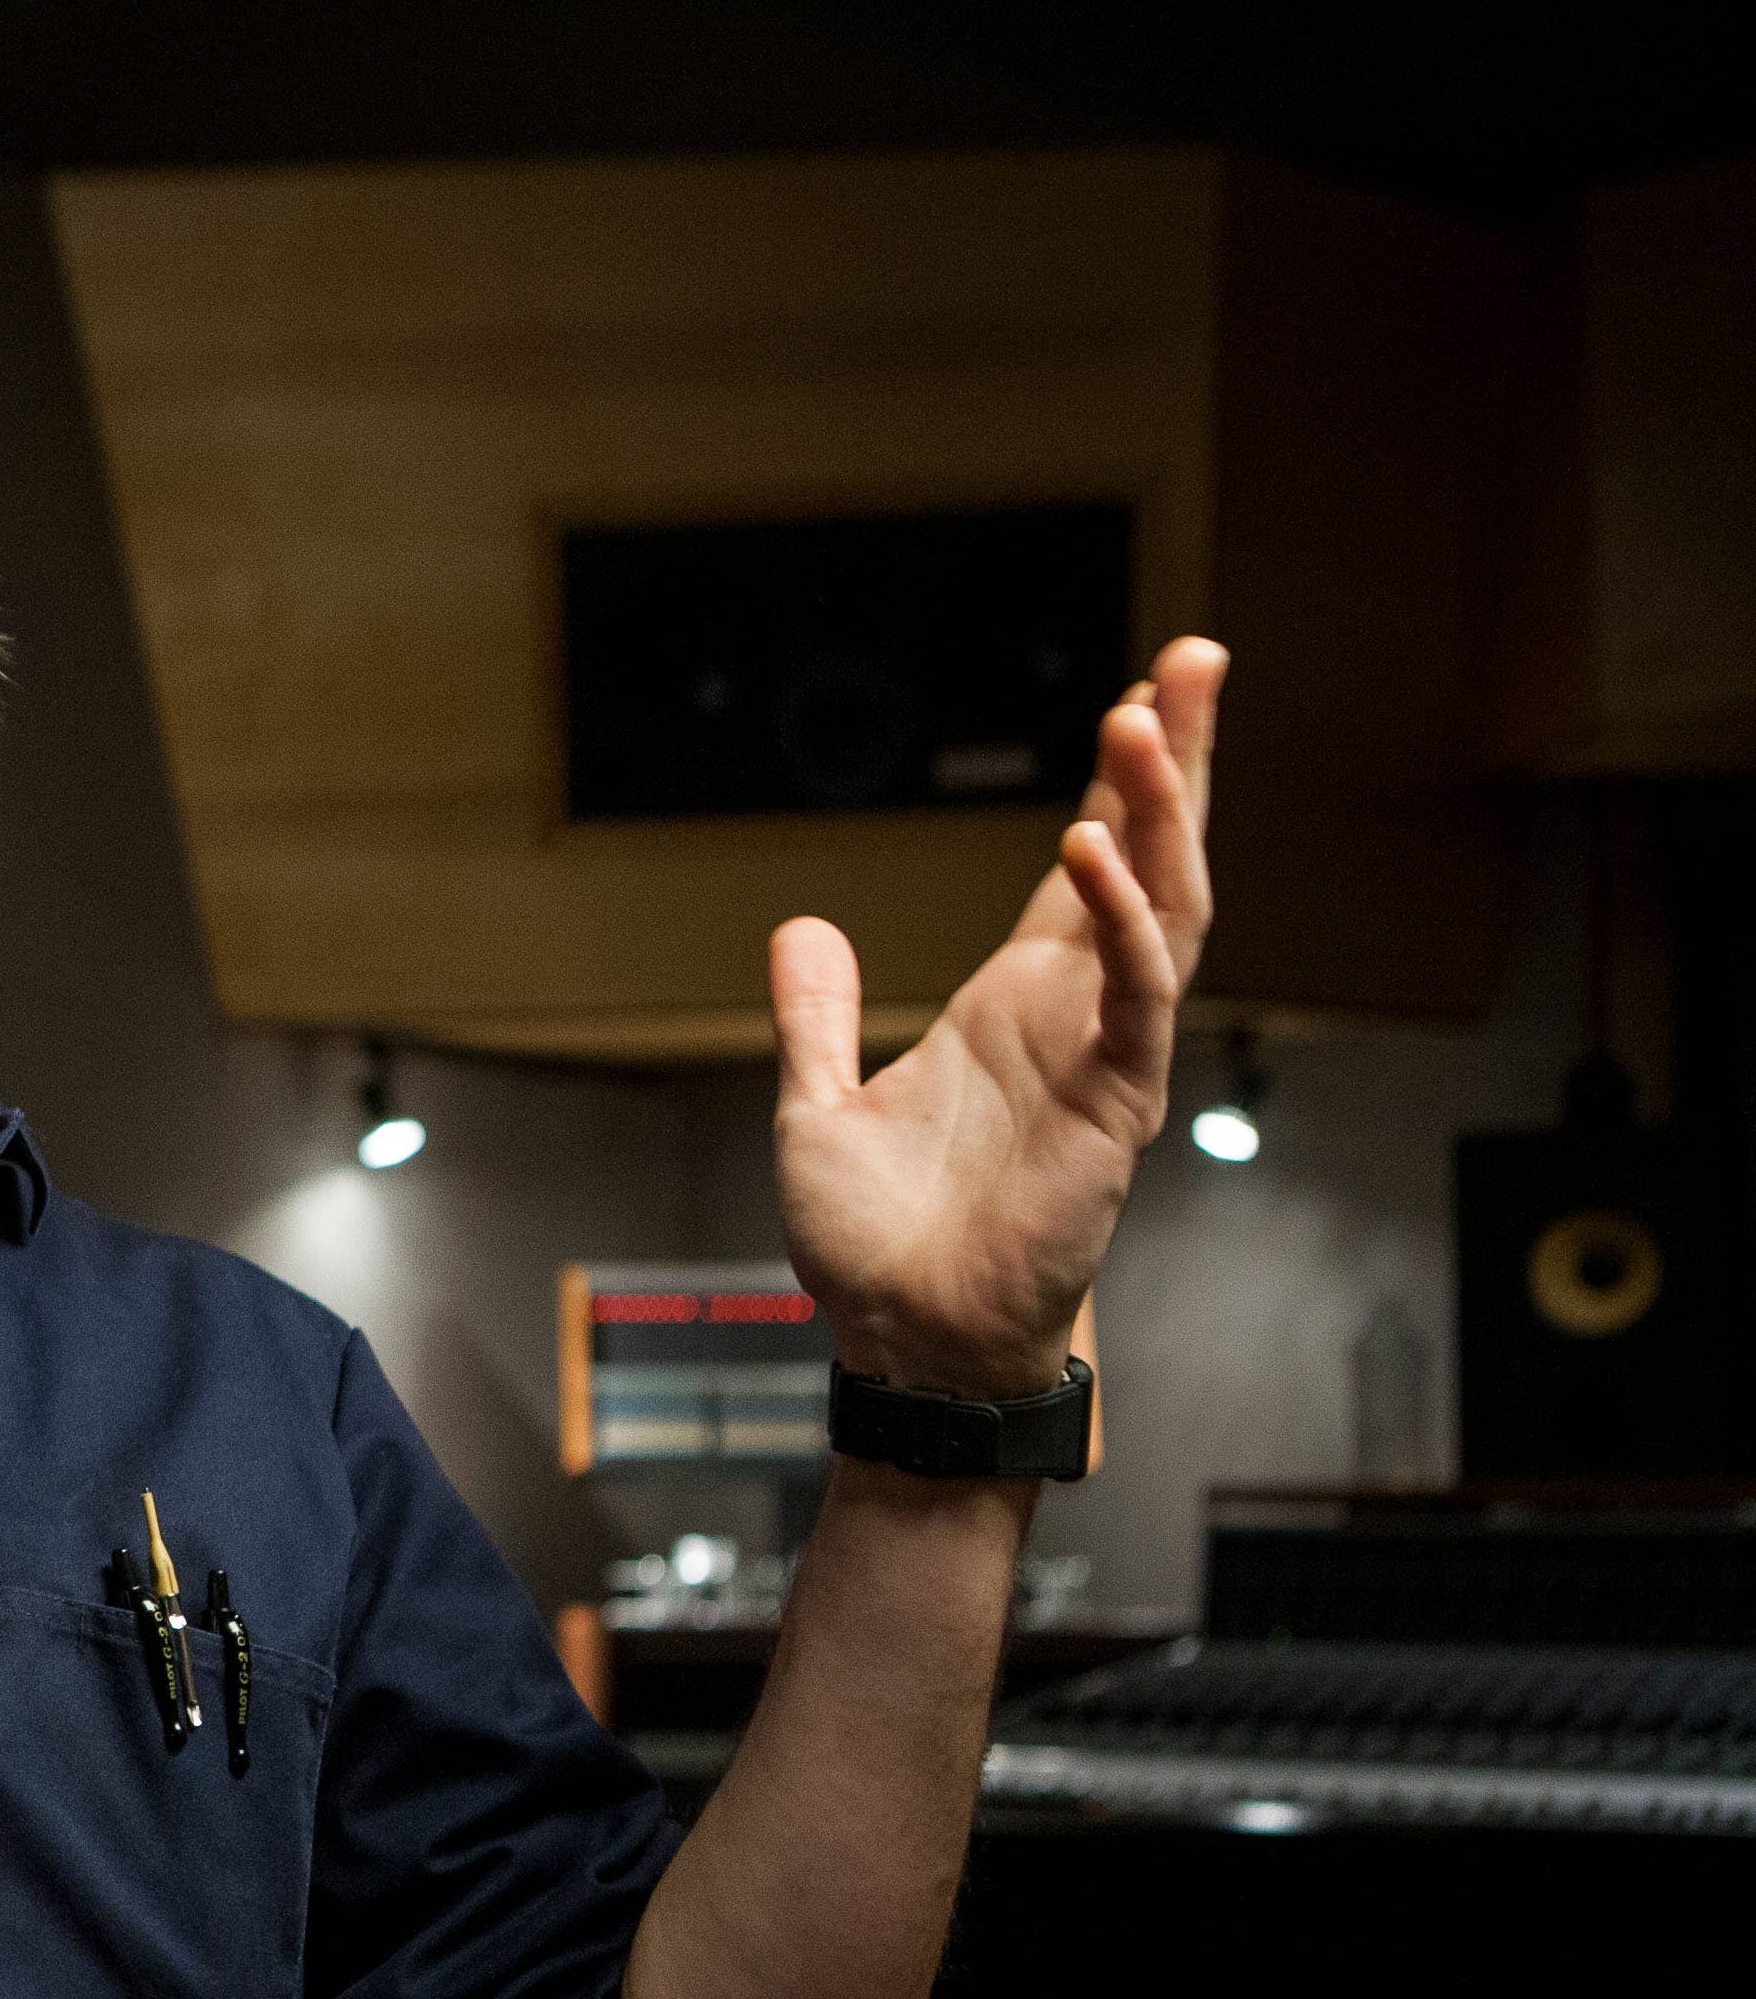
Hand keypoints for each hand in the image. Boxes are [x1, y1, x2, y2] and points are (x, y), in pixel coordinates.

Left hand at [770, 638, 1225, 1398]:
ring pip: (1162, 909)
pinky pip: (1136, 997)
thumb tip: (801, 927)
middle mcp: (1078, 1015)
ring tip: (1146, 717)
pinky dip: (1120, 922)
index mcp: (1021, 1003)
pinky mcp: (1113, 1106)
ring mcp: (1106, 1056)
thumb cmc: (875, 1244)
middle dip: (1177, 761)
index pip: (1090, 865)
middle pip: (1152, 861)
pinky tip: (1092, 853)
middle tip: (1198, 658)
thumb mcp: (816, 1105)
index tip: (1148, 691)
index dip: (1122, 782)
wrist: (900, 1340)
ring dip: (1159, 814)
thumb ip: (817, 1015)